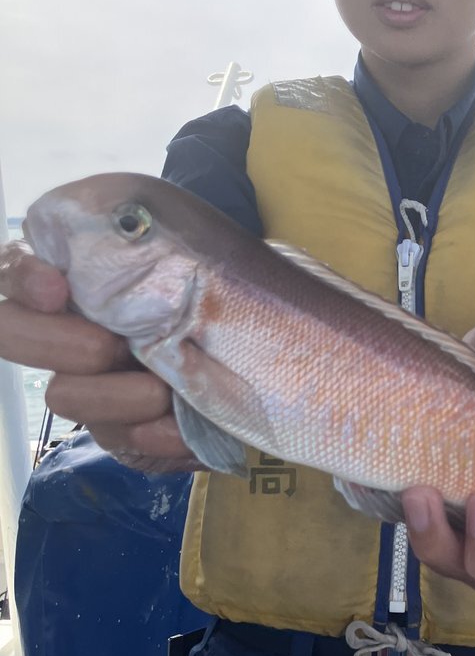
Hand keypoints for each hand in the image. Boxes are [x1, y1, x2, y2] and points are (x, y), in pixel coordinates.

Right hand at [0, 240, 199, 471]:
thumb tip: (93, 223)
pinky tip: (180, 423)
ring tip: (167, 390)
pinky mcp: (121, 428)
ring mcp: (90, 381)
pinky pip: (116, 439)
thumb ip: (124, 217)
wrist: (267, 337)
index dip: (19, 277)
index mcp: (76, 270)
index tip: (55, 289)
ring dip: (119, 394)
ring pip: (65, 394)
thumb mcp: (176, 226)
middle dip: (56, 342)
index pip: (12, 267)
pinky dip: (152, 433)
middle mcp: (69, 325)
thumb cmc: (214, 270)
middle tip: (111, 346)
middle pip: (12, 333)